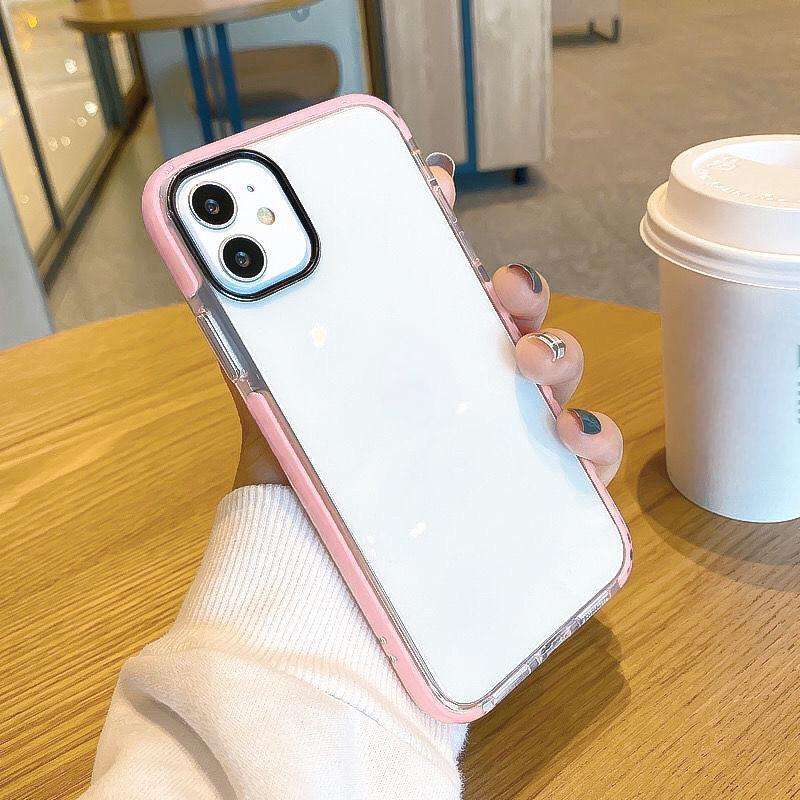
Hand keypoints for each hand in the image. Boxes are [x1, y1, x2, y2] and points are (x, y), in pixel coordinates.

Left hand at [227, 156, 622, 488]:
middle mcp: (468, 383)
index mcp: (416, 349)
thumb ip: (255, 328)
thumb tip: (221, 255)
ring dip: (559, 349)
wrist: (308, 557)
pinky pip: (588, 455)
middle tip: (499, 285)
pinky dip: (595, 436)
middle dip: (520, 287)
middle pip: (519, 316)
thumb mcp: (269, 388)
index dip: (446, 224)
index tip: (433, 182)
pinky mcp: (535, 488)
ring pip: (561, 371)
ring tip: (528, 358)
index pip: (446, 276)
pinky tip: (569, 431)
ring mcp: (505, 431)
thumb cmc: (298, 470)